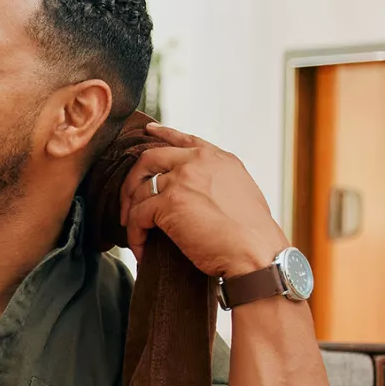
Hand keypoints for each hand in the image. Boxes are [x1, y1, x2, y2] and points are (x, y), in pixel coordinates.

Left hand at [119, 124, 288, 279]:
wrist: (256, 253)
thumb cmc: (253, 236)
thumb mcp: (243, 193)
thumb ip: (218, 182)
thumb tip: (200, 193)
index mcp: (218, 158)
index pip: (184, 139)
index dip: (162, 134)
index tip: (148, 132)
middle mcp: (198, 162)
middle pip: (149, 157)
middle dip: (132, 179)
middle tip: (128, 201)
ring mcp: (181, 180)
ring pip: (139, 189)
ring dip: (131, 212)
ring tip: (135, 232)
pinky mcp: (169, 203)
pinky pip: (137, 216)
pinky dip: (134, 235)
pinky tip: (140, 249)